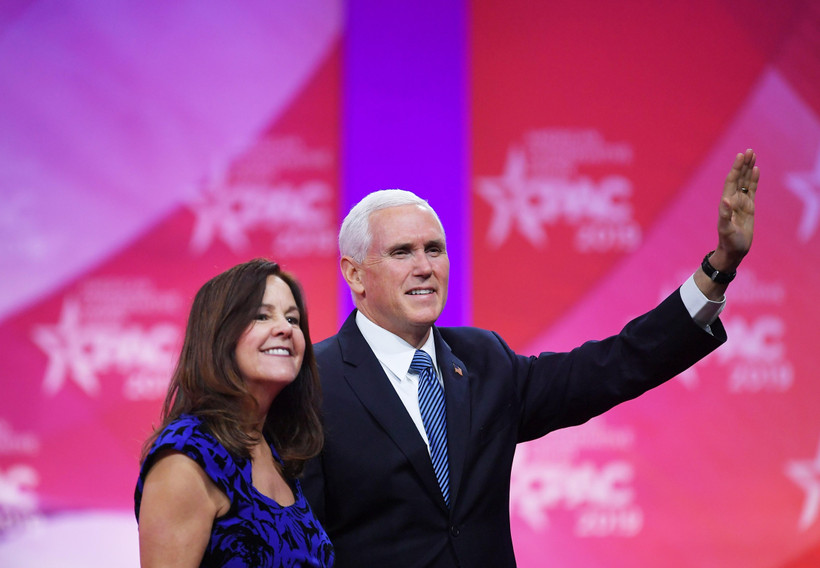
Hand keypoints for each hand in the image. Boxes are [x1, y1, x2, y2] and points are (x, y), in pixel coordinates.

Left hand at [693, 149, 758, 299]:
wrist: (734, 250)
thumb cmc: (728, 241)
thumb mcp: (726, 230)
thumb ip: (725, 216)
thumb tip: (725, 200)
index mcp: (726, 203)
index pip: (732, 181)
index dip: (736, 169)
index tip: (741, 156)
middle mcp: (733, 200)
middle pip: (738, 178)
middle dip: (743, 165)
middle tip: (749, 151)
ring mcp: (741, 202)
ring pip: (745, 182)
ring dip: (748, 169)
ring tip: (753, 155)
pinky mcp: (748, 207)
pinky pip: (752, 190)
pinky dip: (754, 180)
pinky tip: (756, 170)